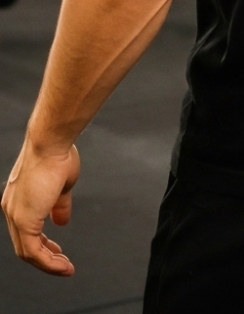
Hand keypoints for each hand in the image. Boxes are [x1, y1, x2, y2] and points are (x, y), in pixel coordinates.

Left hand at [2, 142, 79, 275]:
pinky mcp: (24, 220)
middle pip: (24, 244)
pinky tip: (62, 264)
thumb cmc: (57, 155)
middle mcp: (11, 209)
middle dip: (45, 257)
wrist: (50, 143)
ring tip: (65, 268)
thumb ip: (59, 205)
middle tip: (61, 262)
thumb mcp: (62, 186)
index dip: (43, 243)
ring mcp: (15, 215)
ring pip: (27, 252)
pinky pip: (33, 252)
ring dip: (48, 263)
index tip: (57, 250)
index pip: (25, 230)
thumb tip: (62, 221)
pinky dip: (48, 262)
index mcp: (17, 200)